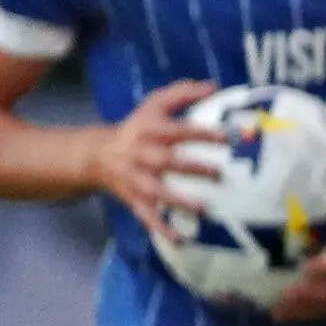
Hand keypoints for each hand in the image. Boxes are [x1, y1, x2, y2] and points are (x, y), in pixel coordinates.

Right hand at [91, 78, 218, 235]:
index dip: (201, 133)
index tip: (227, 136)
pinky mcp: (133, 198)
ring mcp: (135, 179)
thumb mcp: (153, 106)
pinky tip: (180, 240)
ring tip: (203, 209)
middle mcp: (141, 154)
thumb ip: (181, 93)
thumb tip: (213, 85)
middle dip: (192, 168)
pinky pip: (146, 215)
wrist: (98, 154)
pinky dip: (161, 228)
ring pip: (155, 191)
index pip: (177, 130)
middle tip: (220, 173)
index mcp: (149, 130)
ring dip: (178, 201)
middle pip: (166, 161)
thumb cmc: (138, 128)